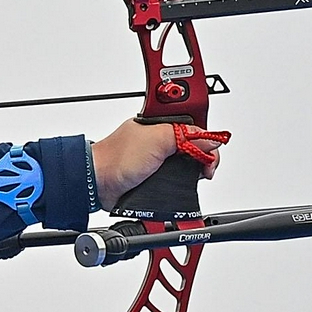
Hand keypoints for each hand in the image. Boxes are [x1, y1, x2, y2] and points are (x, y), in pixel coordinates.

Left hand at [91, 118, 226, 211]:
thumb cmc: (117, 158)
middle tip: (204, 170)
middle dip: (204, 159)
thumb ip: (187, 136)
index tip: (210, 157)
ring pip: (188, 166)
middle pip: (197, 148)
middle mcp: (161, 140)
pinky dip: (183, 184)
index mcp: (162, 125)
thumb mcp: (157, 139)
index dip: (208, 142)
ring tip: (195, 179)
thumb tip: (212, 139)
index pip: (197, 129)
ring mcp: (159, 160)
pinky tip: (182, 186)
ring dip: (194, 173)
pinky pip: (177, 180)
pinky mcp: (155, 177)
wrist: (98, 183)